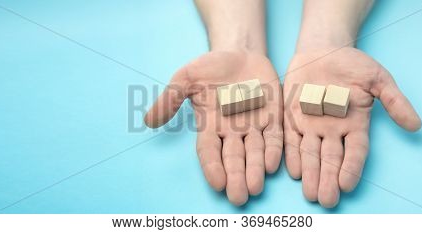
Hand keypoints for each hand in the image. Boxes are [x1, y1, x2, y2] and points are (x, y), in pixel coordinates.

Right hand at [145, 50, 282, 205]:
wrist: (239, 51)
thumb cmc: (210, 67)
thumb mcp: (185, 78)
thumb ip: (169, 98)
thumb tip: (148, 121)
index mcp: (209, 125)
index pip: (209, 152)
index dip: (212, 167)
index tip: (217, 183)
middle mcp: (231, 131)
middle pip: (233, 158)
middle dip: (236, 177)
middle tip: (238, 197)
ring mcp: (253, 125)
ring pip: (254, 152)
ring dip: (255, 170)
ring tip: (256, 187)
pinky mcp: (272, 117)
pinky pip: (273, 137)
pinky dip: (272, 151)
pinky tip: (271, 165)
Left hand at [283, 47, 420, 207]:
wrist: (322, 49)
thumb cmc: (352, 64)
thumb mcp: (377, 79)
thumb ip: (394, 101)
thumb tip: (415, 125)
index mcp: (355, 123)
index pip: (355, 151)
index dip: (351, 168)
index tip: (346, 185)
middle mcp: (332, 129)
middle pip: (331, 159)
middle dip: (328, 179)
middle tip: (326, 200)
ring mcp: (311, 125)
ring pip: (311, 154)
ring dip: (310, 173)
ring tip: (309, 193)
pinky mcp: (292, 117)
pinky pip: (291, 139)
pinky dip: (291, 155)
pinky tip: (293, 171)